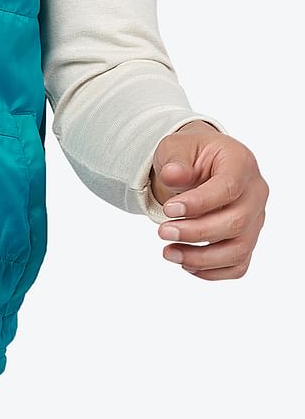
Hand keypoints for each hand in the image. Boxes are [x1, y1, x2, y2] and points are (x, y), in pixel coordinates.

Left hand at [148, 119, 268, 279]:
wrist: (199, 165)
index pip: (228, 188)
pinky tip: (185, 263)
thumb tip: (172, 175)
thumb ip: (175, 160)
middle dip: (196, 233)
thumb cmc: (190, 154)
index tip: (169, 209)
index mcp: (241, 163)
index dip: (199, 203)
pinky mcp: (247, 240)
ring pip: (239, 250)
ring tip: (168, 253)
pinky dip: (211, 271)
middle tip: (163, 232)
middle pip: (236, 223)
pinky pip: (237, 265)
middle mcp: (255, 194)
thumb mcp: (177, 147)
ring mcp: (255, 220)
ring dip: (201, 258)